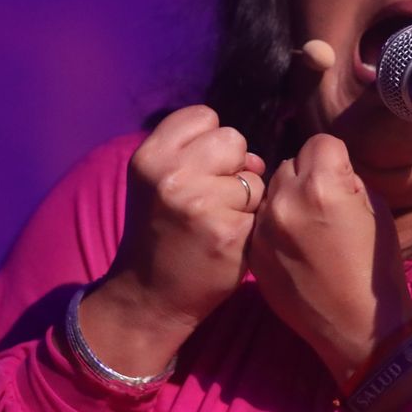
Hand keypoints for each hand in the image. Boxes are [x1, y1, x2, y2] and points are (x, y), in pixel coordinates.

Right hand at [81, 107, 262, 374]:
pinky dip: (253, 225)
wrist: (149, 296)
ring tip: (220, 221)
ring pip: (254, 176)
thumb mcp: (158, 183)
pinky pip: (262, 209)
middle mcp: (171, 175)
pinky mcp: (228, 232)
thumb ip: (196, 155)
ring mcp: (200, 204)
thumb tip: (253, 158)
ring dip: (246, 198)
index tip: (200, 170)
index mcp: (149, 157)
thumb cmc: (161, 233)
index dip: (210, 142)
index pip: (203, 115)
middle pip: (234, 139)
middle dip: (233, 166)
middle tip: (212, 198)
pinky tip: (230, 241)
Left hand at [247, 133, 411, 385]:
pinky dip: (275, 225)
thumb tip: (328, 169)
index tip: (342, 178)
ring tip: (308, 228)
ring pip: (271, 191)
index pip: (320, 143)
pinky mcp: (253, 252)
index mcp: (323, 187)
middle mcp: (286, 201)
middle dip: (308, 176)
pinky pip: (260, 221)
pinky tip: (294, 248)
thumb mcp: (375, 210)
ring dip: (288, 199)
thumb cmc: (376, 269)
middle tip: (325, 205)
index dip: (335, 159)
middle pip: (290, 163)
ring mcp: (264, 228)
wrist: (359, 327)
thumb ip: (346, 180)